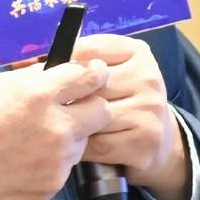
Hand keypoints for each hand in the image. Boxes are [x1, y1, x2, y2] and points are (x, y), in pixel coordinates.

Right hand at [0, 61, 110, 199]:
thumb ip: (36, 78)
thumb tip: (63, 71)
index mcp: (39, 96)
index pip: (91, 77)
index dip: (95, 73)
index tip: (94, 74)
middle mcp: (56, 128)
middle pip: (102, 111)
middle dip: (90, 107)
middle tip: (71, 110)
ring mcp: (57, 161)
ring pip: (83, 142)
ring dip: (69, 137)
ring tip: (36, 140)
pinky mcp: (53, 185)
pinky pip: (65, 168)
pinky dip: (52, 163)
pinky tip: (26, 161)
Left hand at [68, 34, 189, 199]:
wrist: (160, 139)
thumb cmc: (124, 100)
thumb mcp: (114, 70)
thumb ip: (84, 61)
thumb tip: (39, 64)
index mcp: (138, 52)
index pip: (87, 50)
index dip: (64, 66)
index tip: (57, 79)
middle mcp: (148, 77)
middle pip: (88, 87)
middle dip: (67, 100)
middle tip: (56, 109)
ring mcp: (149, 110)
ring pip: (91, 117)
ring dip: (74, 126)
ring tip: (69, 129)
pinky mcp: (145, 141)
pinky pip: (98, 144)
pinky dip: (84, 148)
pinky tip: (84, 146)